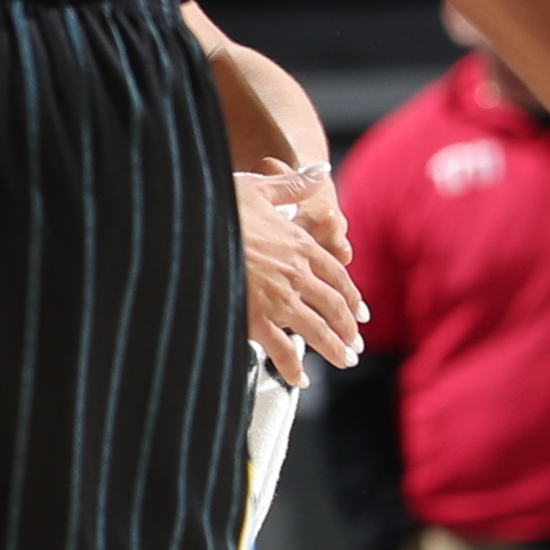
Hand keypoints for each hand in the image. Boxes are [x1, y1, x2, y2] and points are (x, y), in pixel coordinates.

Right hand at [232, 162, 363, 382]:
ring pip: (318, 330)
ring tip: (344, 360)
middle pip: (334, 306)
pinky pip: (282, 349)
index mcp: (300, 244)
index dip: (351, 296)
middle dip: (348, 328)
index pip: (337, 275)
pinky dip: (293, 367)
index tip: (359, 313)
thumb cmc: (219, 204)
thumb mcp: (258, 186)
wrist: (190, 228)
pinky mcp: (255, 318)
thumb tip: (318, 171)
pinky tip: (301, 378)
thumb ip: (292, 184)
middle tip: (355, 344)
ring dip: (334, 348)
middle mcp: (296, 274)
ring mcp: (278, 299)